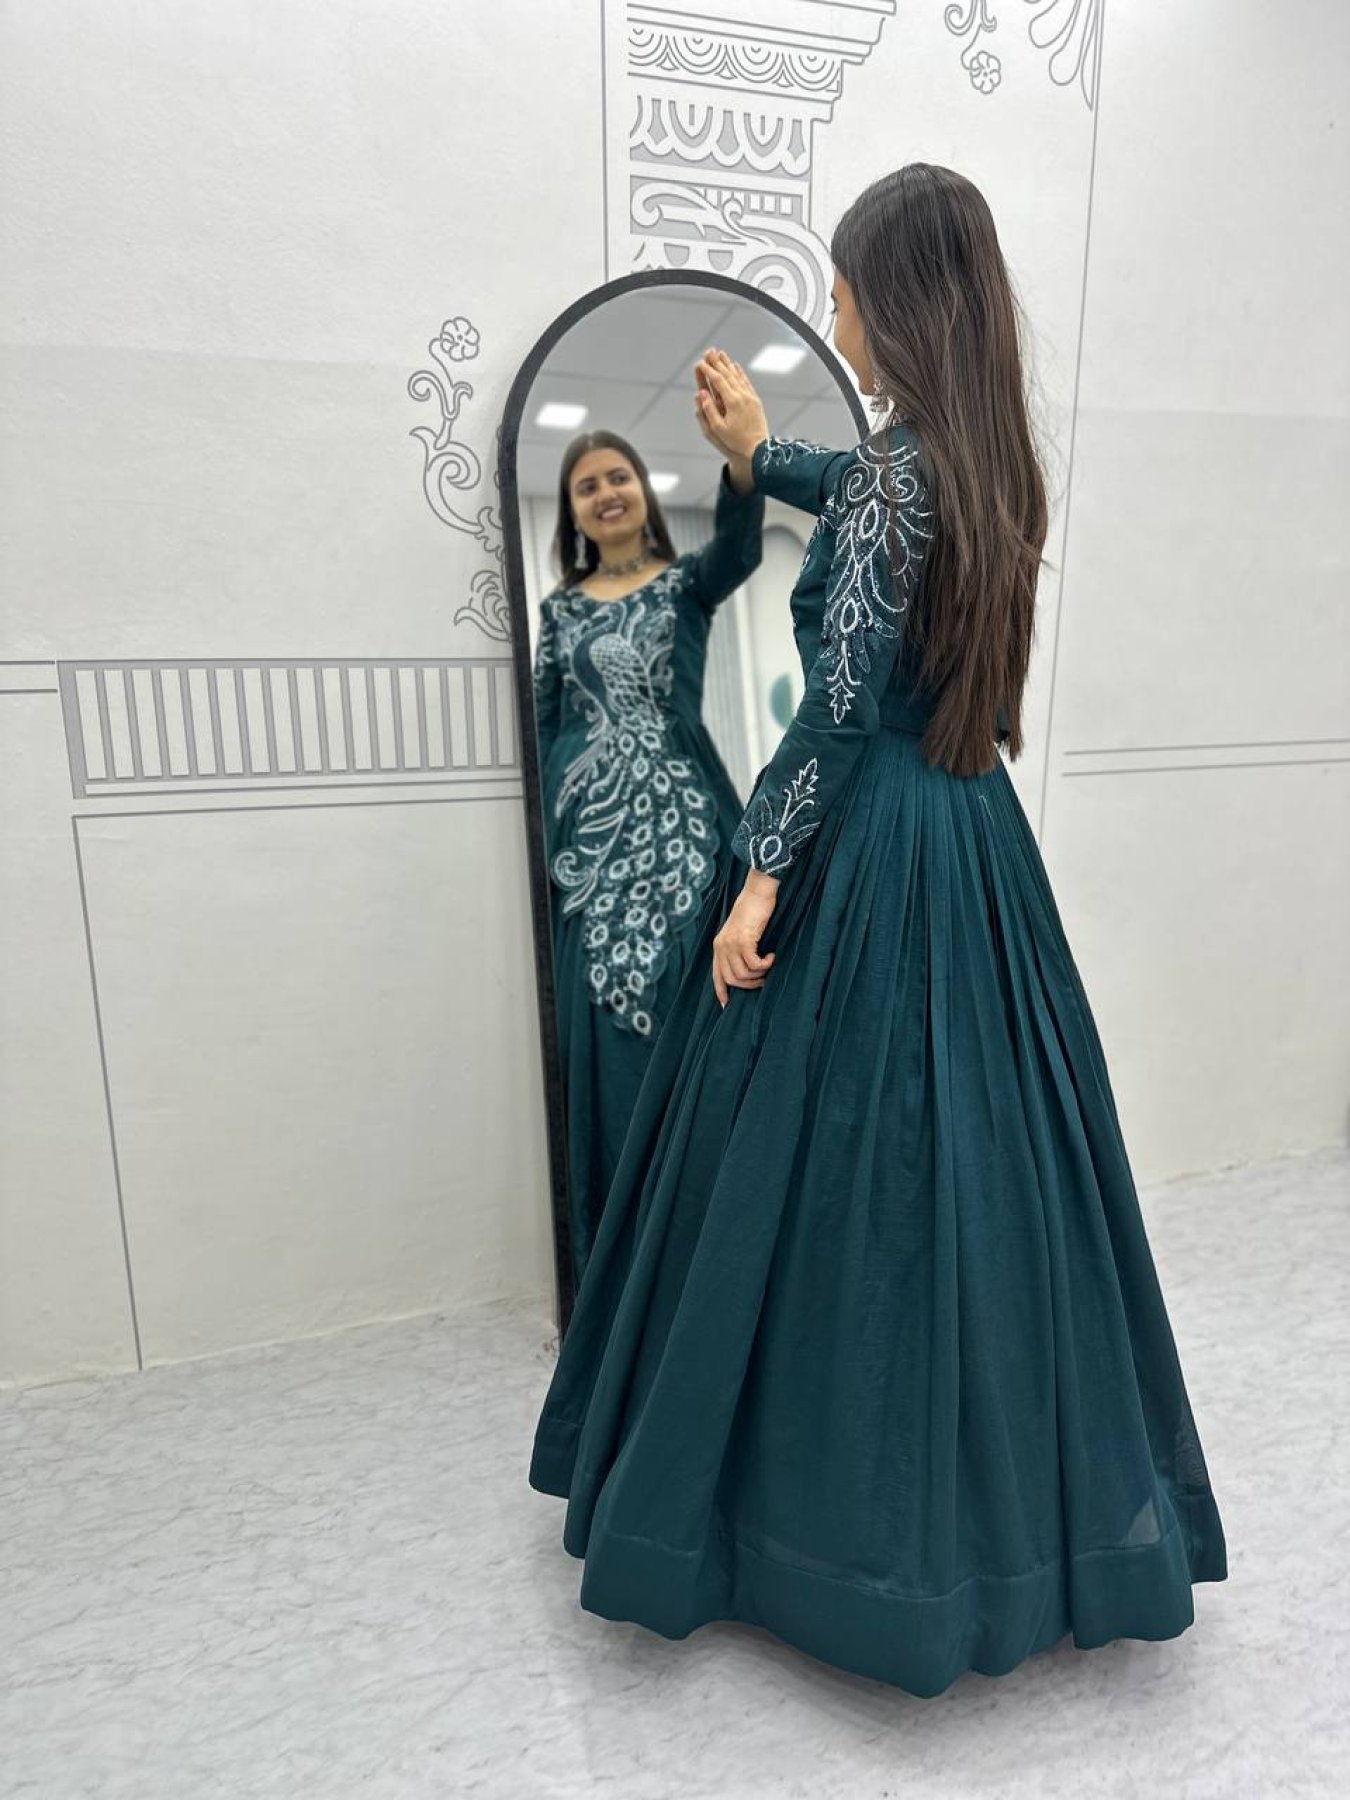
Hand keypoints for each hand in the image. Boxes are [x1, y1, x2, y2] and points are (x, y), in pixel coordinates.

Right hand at [694, 348, 768, 462]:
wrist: (759, 448)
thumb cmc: (736, 441)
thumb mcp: (718, 429)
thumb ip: (708, 410)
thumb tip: (700, 393)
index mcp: (732, 402)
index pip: (717, 381)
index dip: (707, 370)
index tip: (699, 363)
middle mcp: (742, 396)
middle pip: (727, 374)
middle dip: (717, 362)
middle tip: (708, 351)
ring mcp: (750, 396)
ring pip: (737, 375)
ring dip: (727, 364)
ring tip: (720, 354)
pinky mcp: (755, 400)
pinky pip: (745, 382)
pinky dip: (739, 372)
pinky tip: (735, 366)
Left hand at [712, 871, 778, 1006]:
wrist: (757, 892)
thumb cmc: (753, 911)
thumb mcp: (741, 932)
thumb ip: (739, 949)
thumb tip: (747, 971)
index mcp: (719, 945)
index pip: (716, 974)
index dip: (721, 991)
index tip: (726, 1004)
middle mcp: (721, 946)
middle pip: (731, 979)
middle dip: (749, 984)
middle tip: (763, 978)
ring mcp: (730, 943)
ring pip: (743, 974)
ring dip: (759, 974)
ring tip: (768, 964)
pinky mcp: (743, 940)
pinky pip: (754, 964)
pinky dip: (765, 964)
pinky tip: (772, 955)